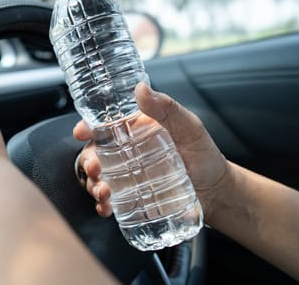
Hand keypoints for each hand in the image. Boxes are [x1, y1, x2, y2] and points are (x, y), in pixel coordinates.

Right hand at [73, 82, 230, 222]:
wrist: (217, 191)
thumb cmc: (204, 154)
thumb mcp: (189, 127)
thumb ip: (167, 108)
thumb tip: (141, 89)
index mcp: (135, 131)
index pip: (104, 127)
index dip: (87, 128)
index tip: (81, 132)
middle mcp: (126, 153)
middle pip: (95, 154)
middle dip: (87, 161)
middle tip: (95, 168)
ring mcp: (127, 177)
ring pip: (98, 178)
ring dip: (93, 185)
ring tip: (104, 192)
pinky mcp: (131, 198)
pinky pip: (109, 201)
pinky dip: (102, 206)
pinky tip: (106, 208)